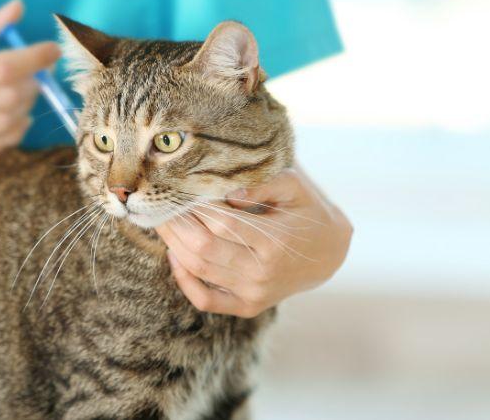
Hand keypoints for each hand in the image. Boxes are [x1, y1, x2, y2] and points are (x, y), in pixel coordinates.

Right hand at [0, 0, 59, 160]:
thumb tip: (17, 9)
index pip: (3, 67)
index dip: (35, 58)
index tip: (52, 49)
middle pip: (9, 97)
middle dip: (34, 81)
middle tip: (36, 70)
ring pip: (6, 125)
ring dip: (27, 107)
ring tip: (25, 91)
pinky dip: (12, 134)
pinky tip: (14, 117)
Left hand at [156, 166, 352, 317]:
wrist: (329, 253)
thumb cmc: (307, 211)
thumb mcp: (295, 187)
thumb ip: (263, 183)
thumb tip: (226, 191)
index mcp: (276, 242)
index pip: (223, 223)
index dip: (196, 206)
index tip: (181, 188)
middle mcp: (263, 273)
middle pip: (203, 248)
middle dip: (176, 224)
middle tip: (161, 202)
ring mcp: (254, 294)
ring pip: (198, 270)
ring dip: (173, 244)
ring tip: (162, 220)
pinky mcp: (247, 306)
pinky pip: (204, 299)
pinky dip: (183, 280)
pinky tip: (174, 254)